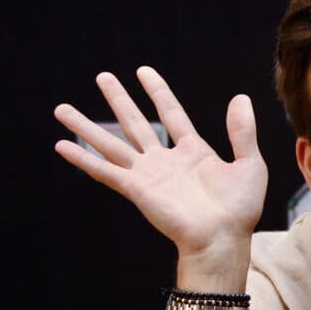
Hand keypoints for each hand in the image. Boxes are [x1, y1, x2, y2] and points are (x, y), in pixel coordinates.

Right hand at [53, 66, 266, 272]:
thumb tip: (240, 98)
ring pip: (111, 143)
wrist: (222, 238)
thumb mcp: (249, 164)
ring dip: (87, 126)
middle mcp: (166, 161)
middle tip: (102, 77)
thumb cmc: (240, 209)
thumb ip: (242, 132)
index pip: (171, 113)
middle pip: (135, 123)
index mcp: (193, 152)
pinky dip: (83, 158)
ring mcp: (148, 175)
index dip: (157, 92)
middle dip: (118, 99)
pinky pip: (105, 170)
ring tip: (61, 108)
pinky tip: (62, 145)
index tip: (143, 71)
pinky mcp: (136, 190)